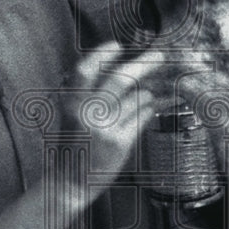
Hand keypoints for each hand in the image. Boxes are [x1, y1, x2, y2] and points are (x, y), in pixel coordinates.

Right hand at [69, 44, 159, 195]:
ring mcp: (104, 129)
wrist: (68, 183)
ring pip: (136, 98)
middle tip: (159, 56)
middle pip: (119, 79)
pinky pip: (141, 117)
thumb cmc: (71, 147)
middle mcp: (87, 114)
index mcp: (70, 104)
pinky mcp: (119, 143)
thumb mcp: (69, 117)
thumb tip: (112, 69)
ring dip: (147, 92)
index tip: (117, 46)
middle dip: (143, 64)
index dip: (101, 54)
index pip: (85, 70)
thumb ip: (85, 96)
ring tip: (148, 94)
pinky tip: (147, 109)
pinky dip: (147, 110)